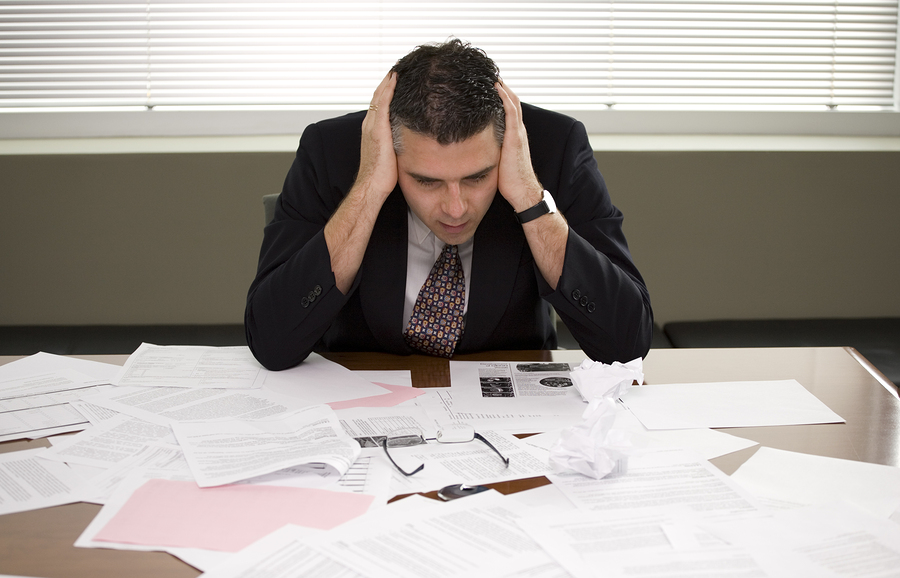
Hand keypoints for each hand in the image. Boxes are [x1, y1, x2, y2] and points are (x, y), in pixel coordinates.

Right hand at [357, 71, 397, 199]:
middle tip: (398, 68)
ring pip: (379, 96)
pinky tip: (396, 78)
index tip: (396, 79)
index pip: (379, 105)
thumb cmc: (382, 177)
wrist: (372, 186)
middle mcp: (369, 124)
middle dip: (387, 82)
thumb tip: (410, 141)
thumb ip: (397, 144)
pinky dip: (388, 89)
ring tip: (398, 67)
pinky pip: (383, 103)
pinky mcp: (378, 129)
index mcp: (372, 130)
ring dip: (388, 81)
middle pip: (377, 96)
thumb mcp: (391, 155)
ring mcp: (372, 125)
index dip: (386, 91)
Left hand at [495, 81, 543, 211]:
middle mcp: (519, 131)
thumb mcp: (499, 161)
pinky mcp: (515, 137)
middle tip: (489, 73)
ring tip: (491, 74)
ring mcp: (518, 133)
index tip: (490, 86)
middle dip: (502, 87)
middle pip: (513, 101)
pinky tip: (496, 87)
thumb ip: (492, 150)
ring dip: (503, 87)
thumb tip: (475, 147)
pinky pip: (510, 111)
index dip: (501, 96)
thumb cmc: (510, 182)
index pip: (510, 110)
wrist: (522, 192)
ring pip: (512, 102)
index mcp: (515, 136)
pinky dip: (504, 97)